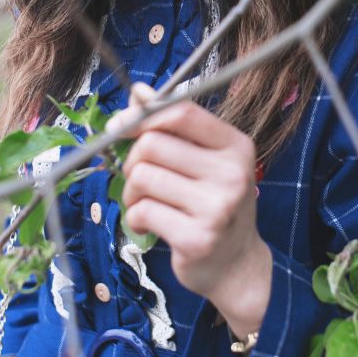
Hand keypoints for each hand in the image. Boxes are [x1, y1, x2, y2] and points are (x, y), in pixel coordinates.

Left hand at [116, 83, 272, 337]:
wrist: (236, 264)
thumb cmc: (215, 205)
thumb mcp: (205, 160)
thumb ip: (174, 127)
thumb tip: (138, 92)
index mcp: (235, 146)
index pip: (181, 112)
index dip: (142, 115)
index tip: (121, 126)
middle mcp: (231, 173)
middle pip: (152, 144)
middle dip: (133, 160)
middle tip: (140, 179)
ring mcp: (217, 207)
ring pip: (141, 177)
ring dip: (131, 192)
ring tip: (145, 203)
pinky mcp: (196, 237)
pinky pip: (141, 211)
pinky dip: (135, 218)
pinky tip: (150, 225)